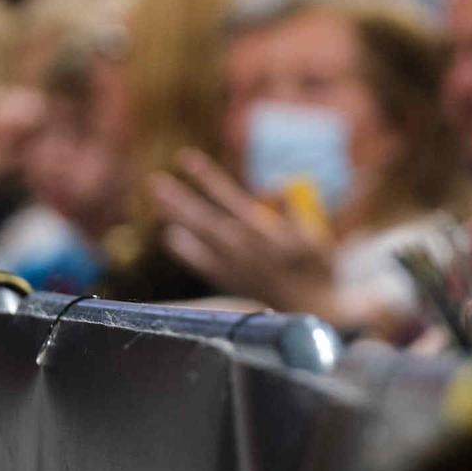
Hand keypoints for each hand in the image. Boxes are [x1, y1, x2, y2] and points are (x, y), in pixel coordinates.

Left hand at [149, 149, 341, 319]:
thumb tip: (279, 183)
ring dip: (179, 218)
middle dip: (181, 199)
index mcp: (266, 235)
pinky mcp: (232, 282)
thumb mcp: (314, 237)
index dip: (208, 179)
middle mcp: (244, 251)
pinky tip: (170, 235)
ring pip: (201, 238)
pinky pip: (204, 265)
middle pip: (206, 220)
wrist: (313, 310)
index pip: (231, 199)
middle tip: (154, 181)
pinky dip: (187, 251)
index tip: (186, 159)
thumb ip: (294, 210)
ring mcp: (235, 268)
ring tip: (157, 199)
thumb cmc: (317, 269)